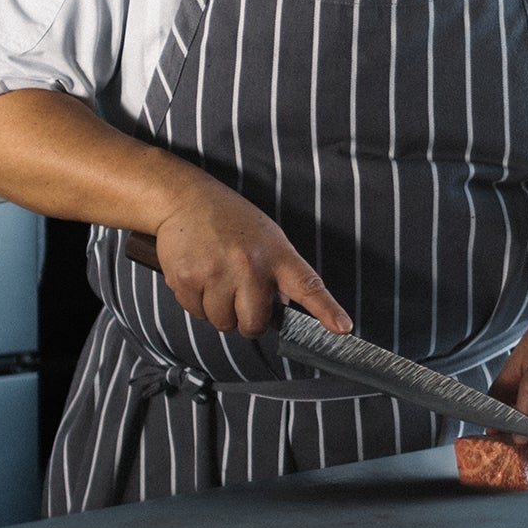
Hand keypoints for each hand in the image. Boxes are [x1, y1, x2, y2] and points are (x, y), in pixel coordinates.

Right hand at [152, 186, 350, 338]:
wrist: (185, 199)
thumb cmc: (231, 220)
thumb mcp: (268, 238)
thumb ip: (279, 274)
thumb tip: (281, 312)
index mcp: (277, 253)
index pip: (308, 286)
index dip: (326, 310)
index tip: (341, 328)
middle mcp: (250, 264)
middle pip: (254, 324)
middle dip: (247, 320)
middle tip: (240, 296)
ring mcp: (217, 272)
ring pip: (223, 323)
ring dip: (220, 311)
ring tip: (217, 279)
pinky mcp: (187, 278)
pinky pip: (196, 314)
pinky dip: (197, 303)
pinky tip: (200, 277)